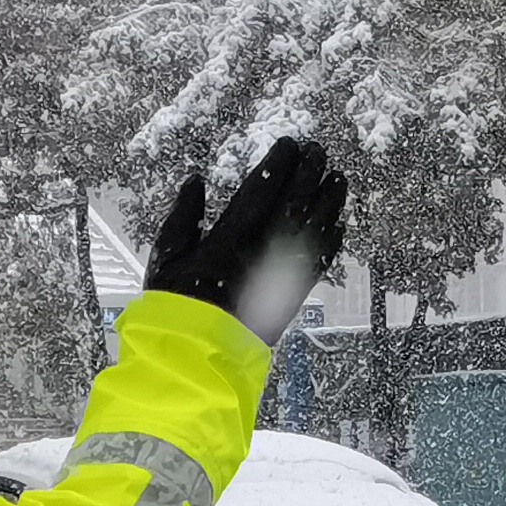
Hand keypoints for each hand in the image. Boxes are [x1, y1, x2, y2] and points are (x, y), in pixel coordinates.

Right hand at [143, 135, 350, 339]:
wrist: (195, 360)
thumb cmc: (175, 308)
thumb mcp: (165, 259)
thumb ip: (182, 218)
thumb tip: (196, 182)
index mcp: (227, 243)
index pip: (258, 195)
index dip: (277, 167)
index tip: (289, 145)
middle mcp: (259, 257)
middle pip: (292, 207)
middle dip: (308, 177)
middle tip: (320, 152)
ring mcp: (280, 279)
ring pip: (312, 234)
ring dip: (328, 204)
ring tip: (339, 180)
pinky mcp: (292, 299)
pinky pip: (318, 266)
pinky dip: (330, 243)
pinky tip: (339, 225)